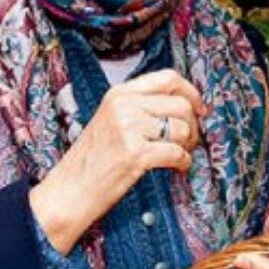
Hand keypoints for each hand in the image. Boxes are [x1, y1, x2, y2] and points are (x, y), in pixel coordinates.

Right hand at [29, 69, 204, 252]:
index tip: (199, 108)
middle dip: (193, 124)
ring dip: (189, 145)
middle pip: (181, 104)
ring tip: (180, 156)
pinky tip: (177, 168)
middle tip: (190, 141)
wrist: (69, 190)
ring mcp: (129, 128)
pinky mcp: (135, 154)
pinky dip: (183, 162)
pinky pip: (177, 153)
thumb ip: (141, 108)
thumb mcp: (112, 120)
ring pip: (182, 128)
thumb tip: (184, 106)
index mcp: (119, 93)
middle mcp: (124, 105)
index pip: (168, 78)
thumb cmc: (93, 160)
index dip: (191, 92)